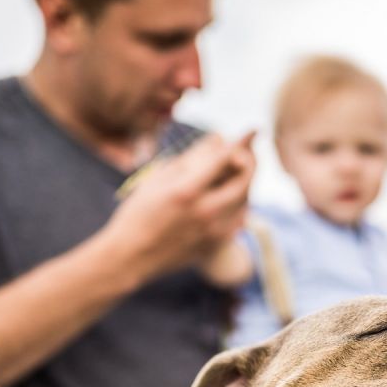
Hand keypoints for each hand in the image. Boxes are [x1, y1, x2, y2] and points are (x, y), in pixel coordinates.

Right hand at [103, 131, 255, 281]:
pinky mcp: (217, 244)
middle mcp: (205, 212)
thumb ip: (192, 158)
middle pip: (244, 181)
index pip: (224, 160)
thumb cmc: (139, 212)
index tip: (254, 130)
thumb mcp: (158, 178)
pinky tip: (230, 194)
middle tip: (248, 150)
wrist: (132, 256)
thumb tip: (219, 137)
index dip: (242, 143)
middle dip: (250, 161)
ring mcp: (214, 231)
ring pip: (245, 200)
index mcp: (186, 191)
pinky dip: (239, 202)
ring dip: (244, 181)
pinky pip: (240, 218)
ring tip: (236, 169)